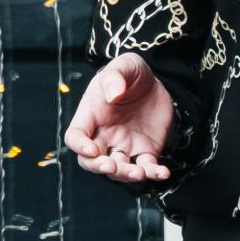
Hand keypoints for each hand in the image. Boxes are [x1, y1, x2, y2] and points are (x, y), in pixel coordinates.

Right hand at [64, 53, 177, 182]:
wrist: (155, 83)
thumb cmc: (131, 73)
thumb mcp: (124, 65)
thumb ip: (115, 76)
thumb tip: (113, 95)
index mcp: (91, 116)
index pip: (76, 136)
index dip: (80, 146)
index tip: (92, 149)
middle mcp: (104, 136)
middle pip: (92, 161)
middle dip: (99, 167)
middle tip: (111, 166)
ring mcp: (124, 146)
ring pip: (119, 170)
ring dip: (126, 175)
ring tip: (140, 173)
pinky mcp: (145, 151)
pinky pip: (147, 167)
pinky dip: (154, 173)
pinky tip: (163, 172)